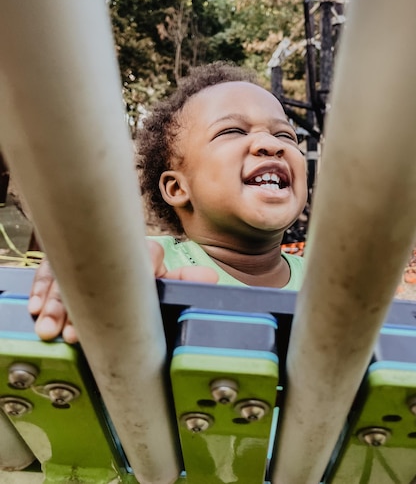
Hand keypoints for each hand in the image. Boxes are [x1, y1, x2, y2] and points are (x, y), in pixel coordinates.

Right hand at [28, 240, 218, 342]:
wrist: (126, 278)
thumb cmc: (147, 288)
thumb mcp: (165, 289)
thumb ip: (185, 284)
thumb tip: (211, 279)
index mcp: (141, 256)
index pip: (140, 256)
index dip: (127, 279)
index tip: (113, 302)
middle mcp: (111, 253)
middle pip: (92, 269)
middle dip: (75, 301)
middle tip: (68, 331)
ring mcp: (85, 258)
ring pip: (66, 273)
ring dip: (55, 302)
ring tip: (49, 328)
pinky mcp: (64, 264)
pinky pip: (50, 271)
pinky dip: (42, 289)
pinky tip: (35, 307)